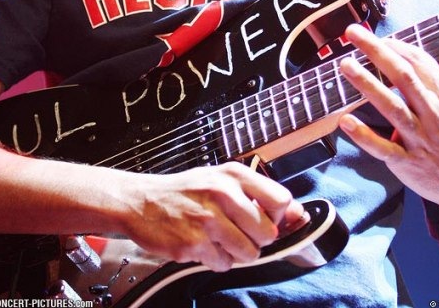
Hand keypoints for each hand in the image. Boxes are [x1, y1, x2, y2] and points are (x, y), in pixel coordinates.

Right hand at [119, 161, 305, 271]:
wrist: (141, 201)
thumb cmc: (185, 191)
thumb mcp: (222, 180)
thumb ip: (259, 194)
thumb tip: (297, 214)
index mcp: (233, 174)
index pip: (281, 200)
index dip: (277, 216)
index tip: (266, 219)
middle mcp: (223, 193)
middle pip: (268, 233)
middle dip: (257, 240)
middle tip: (238, 232)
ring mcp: (207, 219)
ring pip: (249, 253)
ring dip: (237, 253)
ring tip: (218, 239)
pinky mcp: (193, 243)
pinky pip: (223, 264)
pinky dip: (216, 260)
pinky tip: (202, 245)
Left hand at [338, 24, 438, 216]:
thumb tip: (436, 66)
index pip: (420, 63)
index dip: (397, 47)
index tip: (378, 36)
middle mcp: (433, 115)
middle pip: (403, 76)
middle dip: (376, 52)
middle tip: (353, 33)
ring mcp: (420, 139)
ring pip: (392, 107)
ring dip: (367, 84)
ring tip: (346, 65)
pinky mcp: (408, 163)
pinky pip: (383, 148)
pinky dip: (364, 134)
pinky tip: (344, 121)